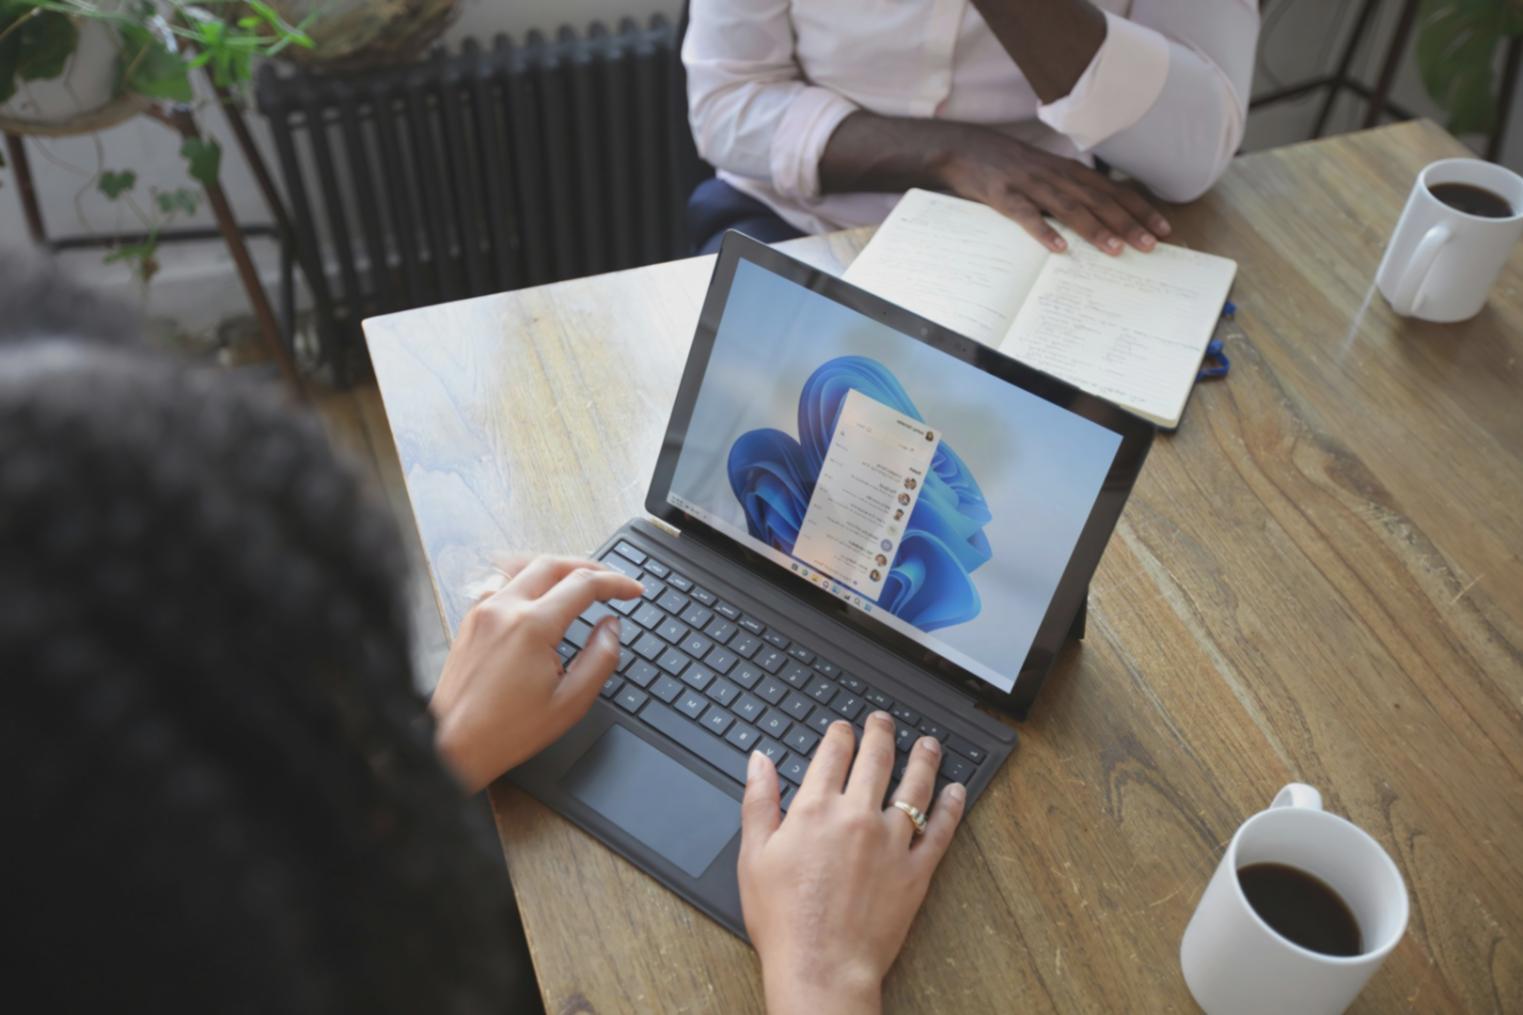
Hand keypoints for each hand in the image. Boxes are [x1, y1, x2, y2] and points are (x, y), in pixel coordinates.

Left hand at [429, 555, 643, 791]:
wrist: (453, 745)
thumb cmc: (506, 730)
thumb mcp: (570, 702)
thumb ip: (600, 658)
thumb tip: (611, 627)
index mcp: (532, 626)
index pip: (584, 584)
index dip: (616, 584)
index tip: (633, 591)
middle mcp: (504, 608)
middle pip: (555, 564)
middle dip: (590, 568)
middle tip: (612, 583)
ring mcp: (483, 611)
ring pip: (526, 567)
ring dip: (558, 568)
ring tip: (579, 581)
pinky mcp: (471, 620)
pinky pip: (503, 582)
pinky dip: (529, 579)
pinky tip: (539, 593)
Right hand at [738, 711, 967, 1013]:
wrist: (820, 966)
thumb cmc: (784, 920)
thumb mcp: (754, 855)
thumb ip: (759, 801)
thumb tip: (760, 761)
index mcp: (815, 810)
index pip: (833, 754)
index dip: (840, 734)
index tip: (844, 727)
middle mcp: (857, 817)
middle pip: (876, 759)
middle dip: (881, 733)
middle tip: (885, 720)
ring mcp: (891, 842)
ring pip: (914, 786)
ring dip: (923, 758)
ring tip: (928, 744)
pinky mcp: (916, 870)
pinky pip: (940, 830)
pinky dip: (950, 807)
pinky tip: (955, 790)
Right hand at [934, 125, 1170, 254]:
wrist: (965, 149)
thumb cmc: (1009, 165)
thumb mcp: (1046, 172)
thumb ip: (1071, 190)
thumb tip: (1102, 214)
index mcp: (1069, 171)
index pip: (1113, 191)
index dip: (1140, 209)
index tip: (1164, 228)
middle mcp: (1056, 175)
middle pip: (1098, 201)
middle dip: (1127, 223)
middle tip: (1150, 246)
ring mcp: (1030, 185)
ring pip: (1069, 208)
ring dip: (1094, 229)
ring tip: (1115, 249)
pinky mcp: (1003, 196)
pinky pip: (1025, 216)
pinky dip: (1043, 231)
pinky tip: (1059, 249)